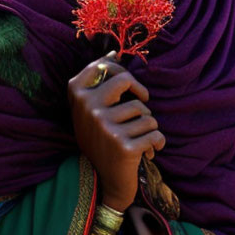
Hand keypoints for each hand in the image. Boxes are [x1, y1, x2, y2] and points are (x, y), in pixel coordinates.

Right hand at [67, 53, 165, 211]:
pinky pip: (155, 133)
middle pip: (125, 81)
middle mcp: (88, 110)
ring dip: (148, 127)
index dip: (120, 71)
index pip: (102, 66)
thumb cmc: (101, 139)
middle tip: (143, 107)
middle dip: (141, 95)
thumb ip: (98, 82)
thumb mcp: (90, 111)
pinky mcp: (124, 147)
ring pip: (145, 113)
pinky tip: (147, 153)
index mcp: (77, 96)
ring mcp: (105, 128)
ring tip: (138, 139)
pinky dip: (157, 144)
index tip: (127, 86)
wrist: (105, 183)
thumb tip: (114, 52)